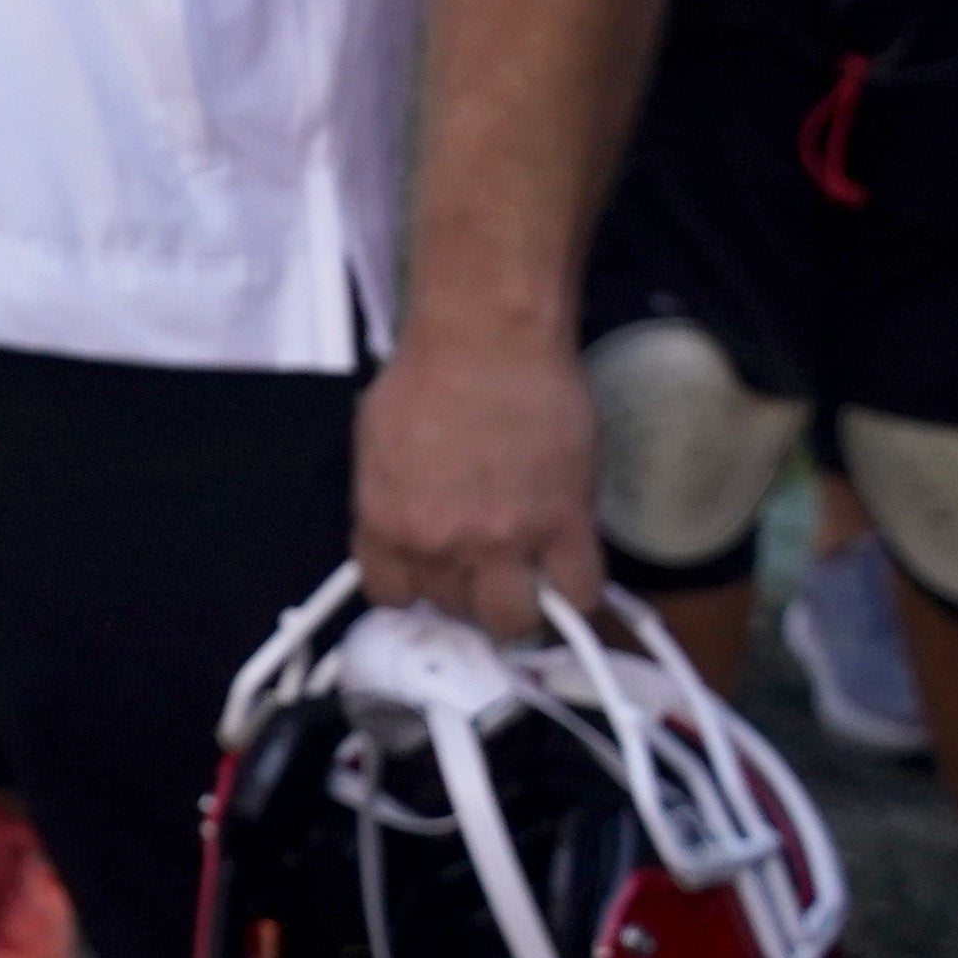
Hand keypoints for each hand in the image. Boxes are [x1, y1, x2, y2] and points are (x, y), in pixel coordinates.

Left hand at [352, 323, 602, 636]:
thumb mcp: (378, 442)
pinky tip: (566, 569)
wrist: (486, 337)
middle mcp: (439, 541)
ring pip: (514, 621)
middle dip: (467, 594)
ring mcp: (504, 541)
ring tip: (526, 577)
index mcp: (385, 520)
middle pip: (453, 611)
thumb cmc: (429, 373)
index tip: (432, 575)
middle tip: (483, 566)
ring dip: (520, 605)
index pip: (390, 595)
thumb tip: (406, 527)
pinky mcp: (565, 527)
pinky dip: (575, 593)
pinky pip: (579, 595)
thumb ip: (391, 499)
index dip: (415, 588)